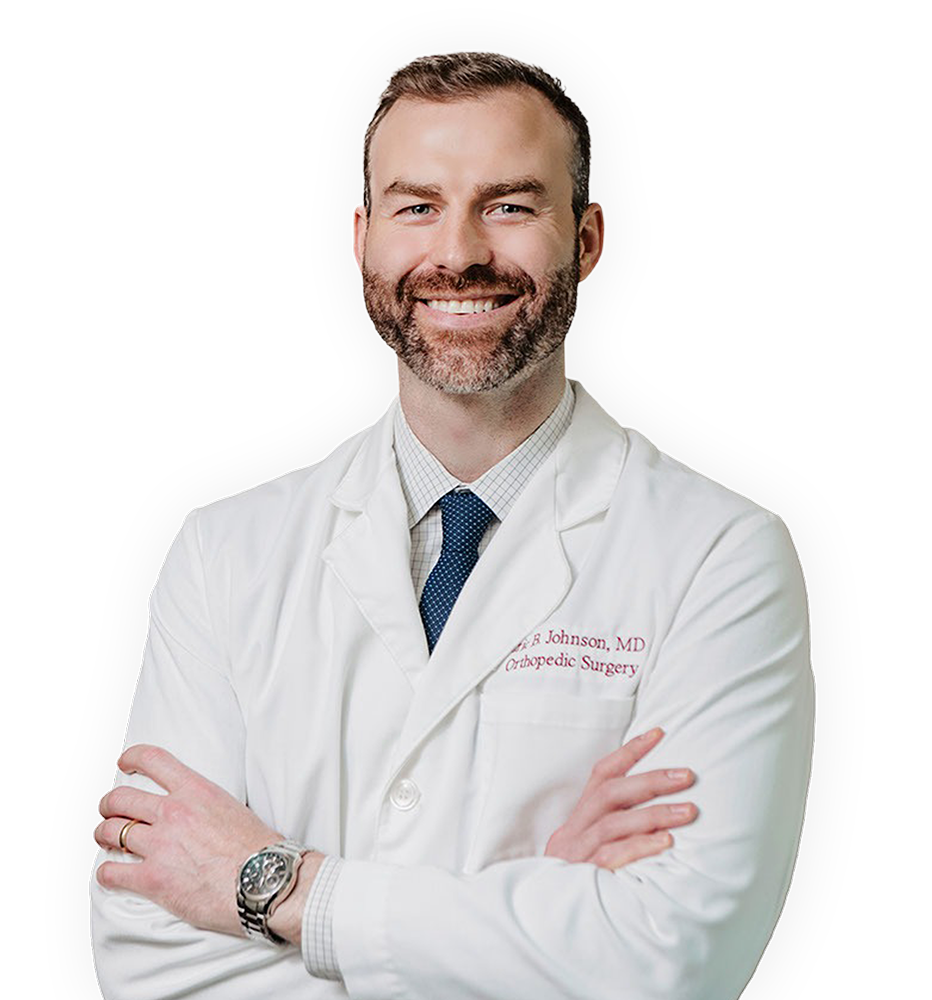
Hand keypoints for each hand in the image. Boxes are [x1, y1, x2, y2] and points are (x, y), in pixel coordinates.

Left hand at [94, 745, 284, 938]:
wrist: (264, 881)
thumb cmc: (258, 848)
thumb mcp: (232, 807)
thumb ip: (205, 804)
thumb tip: (196, 812)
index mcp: (196, 790)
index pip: (153, 760)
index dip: (131, 758)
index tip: (124, 763)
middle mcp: (173, 812)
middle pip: (121, 798)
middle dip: (109, 805)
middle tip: (109, 812)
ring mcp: (161, 845)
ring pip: (110, 832)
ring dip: (104, 836)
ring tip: (106, 840)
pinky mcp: (153, 879)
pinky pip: (112, 872)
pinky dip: (106, 872)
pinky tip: (111, 872)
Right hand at [544, 727, 697, 868]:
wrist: (536, 918)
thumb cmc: (574, 881)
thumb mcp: (585, 849)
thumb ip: (611, 829)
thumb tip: (655, 810)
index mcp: (577, 818)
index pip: (601, 774)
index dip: (629, 752)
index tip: (659, 733)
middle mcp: (574, 830)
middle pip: (610, 794)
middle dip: (650, 780)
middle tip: (687, 775)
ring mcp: (576, 853)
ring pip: (614, 824)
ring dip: (654, 814)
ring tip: (689, 811)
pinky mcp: (581, 877)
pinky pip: (611, 857)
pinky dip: (639, 847)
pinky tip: (666, 843)